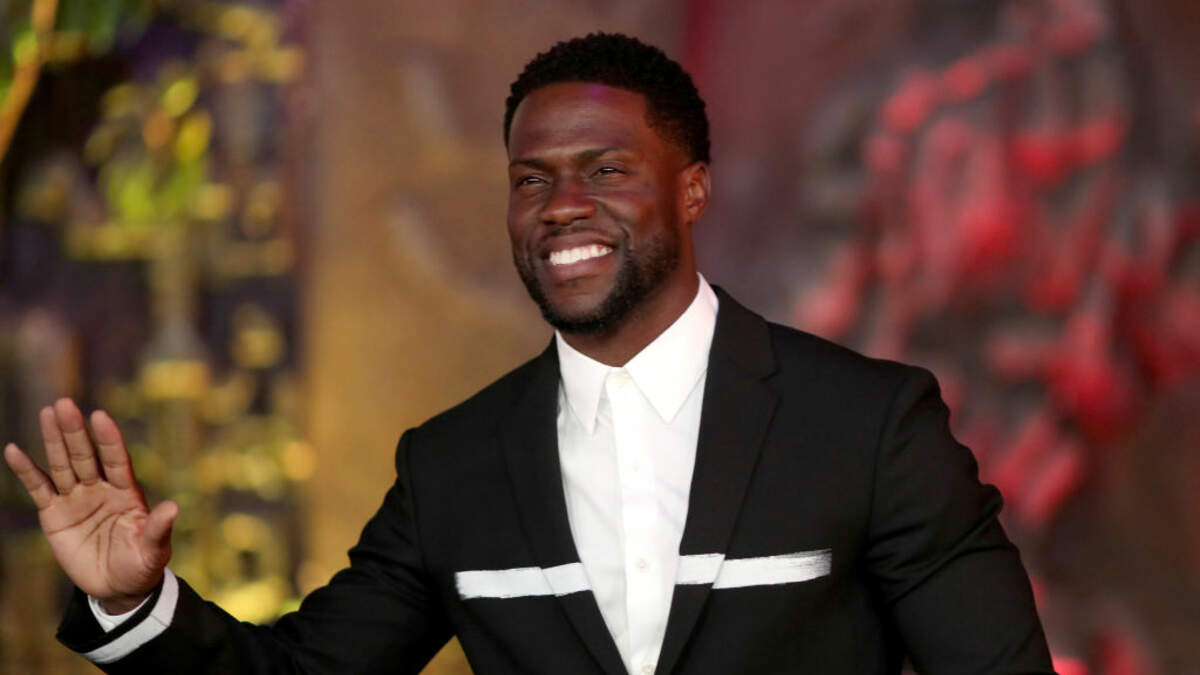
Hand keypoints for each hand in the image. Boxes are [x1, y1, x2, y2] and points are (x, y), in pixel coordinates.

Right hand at [3, 398, 177, 613]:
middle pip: (86, 455)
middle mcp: (101, 488)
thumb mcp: (153, 550)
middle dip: (75, 431)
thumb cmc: (141, 565)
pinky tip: (14, 450)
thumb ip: (158, 529)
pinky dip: (26, 471)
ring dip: (54, 440)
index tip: (100, 417)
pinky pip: (39, 489)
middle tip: (64, 404)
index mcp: (127, 492)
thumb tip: (172, 507)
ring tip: (47, 412)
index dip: (108, 439)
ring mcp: (77, 499)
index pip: (116, 460)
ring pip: (63, 464)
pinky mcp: (54, 515)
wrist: (117, 588)